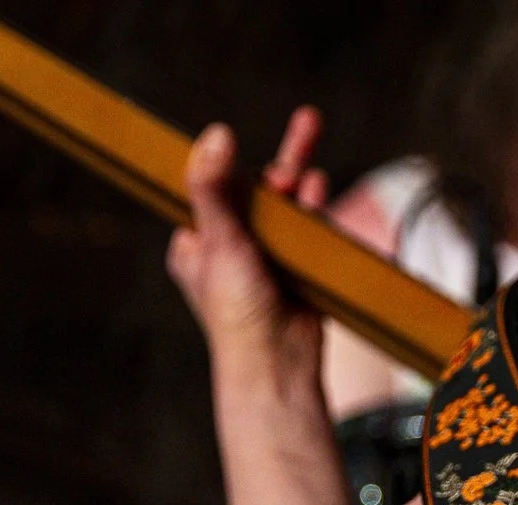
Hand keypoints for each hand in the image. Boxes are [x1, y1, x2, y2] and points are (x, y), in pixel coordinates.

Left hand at [166, 106, 330, 382]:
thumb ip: (213, 188)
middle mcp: (228, 252)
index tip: (240, 137)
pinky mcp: (296, 275)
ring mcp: (264, 263)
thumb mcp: (219, 241)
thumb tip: (216, 133)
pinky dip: (315, 209)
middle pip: (254, 194)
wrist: (277, 365)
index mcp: (196, 245)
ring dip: (299, 180)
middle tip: (307, 125)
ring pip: (284, 210)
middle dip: (278, 166)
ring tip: (313, 149)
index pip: (211, 189)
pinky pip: (307, 234)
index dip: (230, 164)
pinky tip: (321, 187)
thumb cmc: (237, 311)